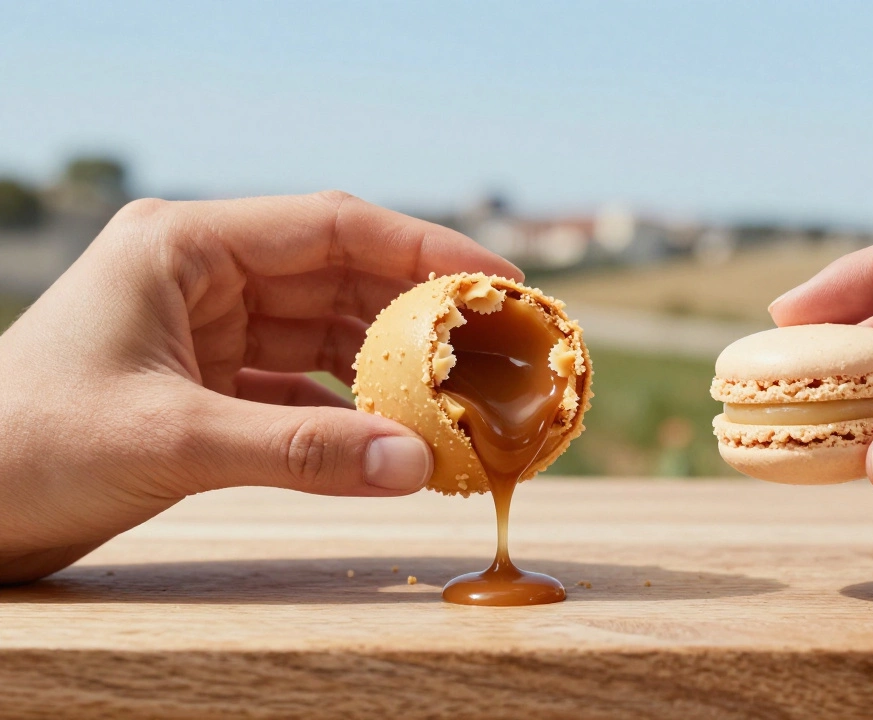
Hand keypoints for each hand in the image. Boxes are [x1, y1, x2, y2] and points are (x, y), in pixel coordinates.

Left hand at [0, 192, 519, 583]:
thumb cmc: (26, 449)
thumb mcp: (173, 442)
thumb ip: (301, 449)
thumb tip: (416, 465)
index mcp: (187, 246)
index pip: (333, 226)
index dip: (424, 247)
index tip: (499, 280)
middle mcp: (203, 276)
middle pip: (342, 275)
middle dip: (419, 310)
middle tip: (498, 345)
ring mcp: (207, 327)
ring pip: (327, 329)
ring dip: (390, 361)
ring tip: (460, 392)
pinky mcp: (207, 380)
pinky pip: (302, 380)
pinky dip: (350, 403)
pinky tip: (393, 430)